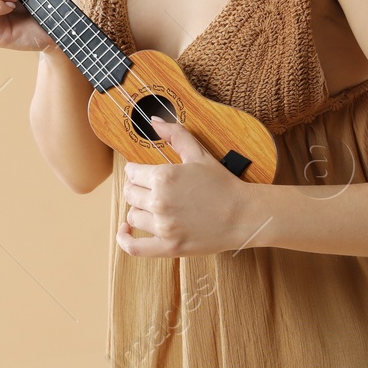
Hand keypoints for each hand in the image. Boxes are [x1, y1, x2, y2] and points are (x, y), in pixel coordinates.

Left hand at [117, 116, 259, 256]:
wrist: (244, 215)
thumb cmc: (222, 183)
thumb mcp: (199, 153)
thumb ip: (175, 134)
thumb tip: (154, 121)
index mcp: (163, 177)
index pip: (132, 172)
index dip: (136, 171)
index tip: (143, 173)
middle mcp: (159, 201)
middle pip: (130, 193)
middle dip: (137, 188)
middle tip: (149, 188)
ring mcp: (163, 226)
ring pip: (132, 216)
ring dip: (138, 209)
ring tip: (151, 206)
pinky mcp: (168, 247)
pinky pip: (134, 247)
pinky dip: (124, 239)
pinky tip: (125, 230)